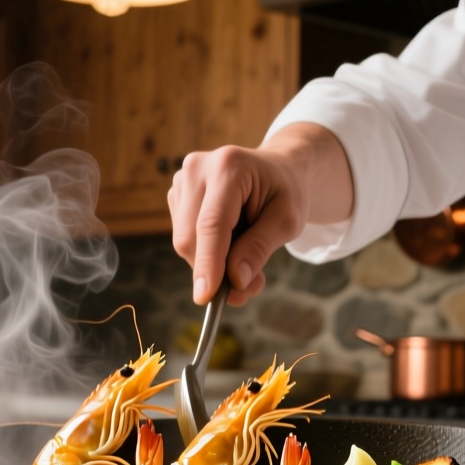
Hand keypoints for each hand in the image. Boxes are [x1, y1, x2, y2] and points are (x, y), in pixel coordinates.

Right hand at [167, 123, 352, 304]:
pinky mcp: (177, 195)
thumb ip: (260, 248)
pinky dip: (207, 253)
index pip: (211, 224)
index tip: (206, 297)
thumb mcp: (287, 221)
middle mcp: (197, 169)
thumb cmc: (285, 192)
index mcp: (229, 167)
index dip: (208, 263)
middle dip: (215, 271)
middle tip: (249, 288)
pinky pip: (185, 237)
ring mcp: (182, 181)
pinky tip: (232, 244)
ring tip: (247, 259)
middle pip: (191, 237)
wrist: (277, 170)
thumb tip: (234, 279)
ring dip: (213, 264)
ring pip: (185, 242)